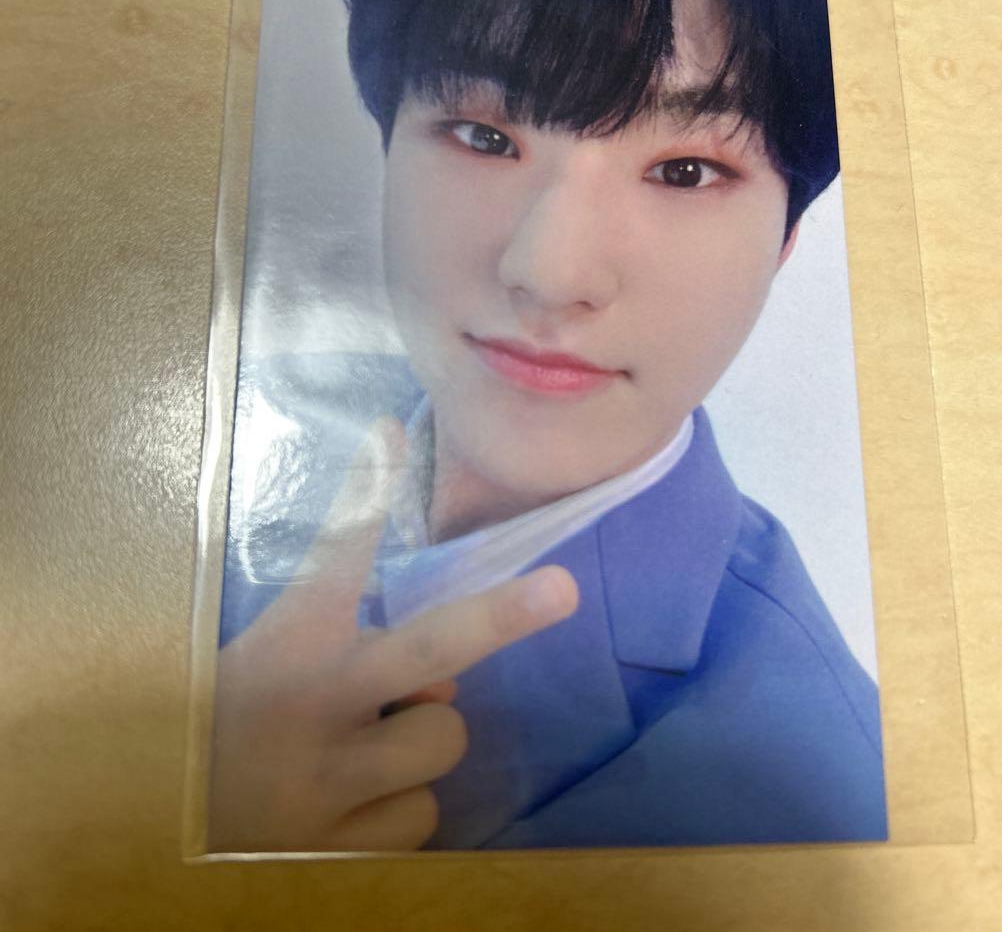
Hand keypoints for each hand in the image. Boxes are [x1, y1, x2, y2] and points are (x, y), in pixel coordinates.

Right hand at [208, 420, 578, 851]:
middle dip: (501, 614)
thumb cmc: (222, 735)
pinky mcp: (342, 850)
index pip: (332, 555)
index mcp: (285, 649)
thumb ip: (349, 661)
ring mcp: (328, 783)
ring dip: (421, 740)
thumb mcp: (266, 674)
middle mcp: (312, 706)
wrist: (158, 838)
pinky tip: (347, 809)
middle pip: (431, 648)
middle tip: (561, 589)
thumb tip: (447, 680)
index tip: (389, 433)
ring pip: (443, 737)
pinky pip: (423, 815)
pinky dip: (399, 808)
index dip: (366, 490)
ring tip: (361, 755)